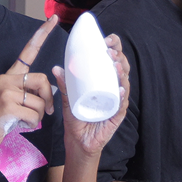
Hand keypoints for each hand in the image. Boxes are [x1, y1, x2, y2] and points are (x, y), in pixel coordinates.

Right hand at [0, 17, 57, 155]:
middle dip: (48, 99)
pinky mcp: (7, 106)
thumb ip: (29, 91)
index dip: (41, 35)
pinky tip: (19, 125)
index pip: (28, 51)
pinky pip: (35, 115)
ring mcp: (5, 92)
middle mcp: (6, 79)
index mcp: (10, 75)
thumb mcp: (15, 100)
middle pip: (43, 80)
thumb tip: (50, 90)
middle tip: (45, 111)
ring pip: (41, 102)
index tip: (52, 20)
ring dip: (39, 116)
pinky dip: (32, 124)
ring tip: (23, 120)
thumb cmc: (3, 119)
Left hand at [54, 33, 128, 157]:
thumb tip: (56, 68)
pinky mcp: (116, 116)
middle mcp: (113, 89)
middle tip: (110, 50)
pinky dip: (122, 96)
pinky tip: (120, 90)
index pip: (112, 61)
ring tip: (115, 65)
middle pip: (122, 69)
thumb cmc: (77, 118)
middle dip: (119, 57)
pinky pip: (122, 105)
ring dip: (122, 73)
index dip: (113, 48)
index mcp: (103, 81)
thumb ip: (65, 84)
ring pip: (124, 84)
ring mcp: (116, 102)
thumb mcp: (68, 98)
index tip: (106, 39)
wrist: (78, 141)